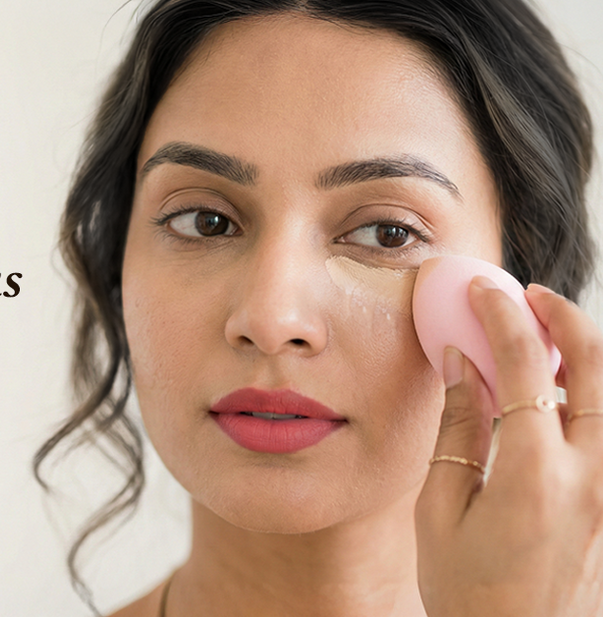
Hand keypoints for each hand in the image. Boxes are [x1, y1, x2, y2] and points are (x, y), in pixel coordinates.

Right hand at [415, 277, 602, 616]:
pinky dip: (591, 400)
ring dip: (587, 357)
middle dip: (566, 317)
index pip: (522, 366)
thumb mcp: (440, 511)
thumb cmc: (469, 592)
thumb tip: (459, 364)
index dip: (500, 317)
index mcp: (535, 476)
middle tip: (532, 298)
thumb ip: (457, 430)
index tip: (482, 292)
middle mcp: (592, 479)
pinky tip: (559, 401)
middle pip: (599, 367)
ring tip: (546, 345)